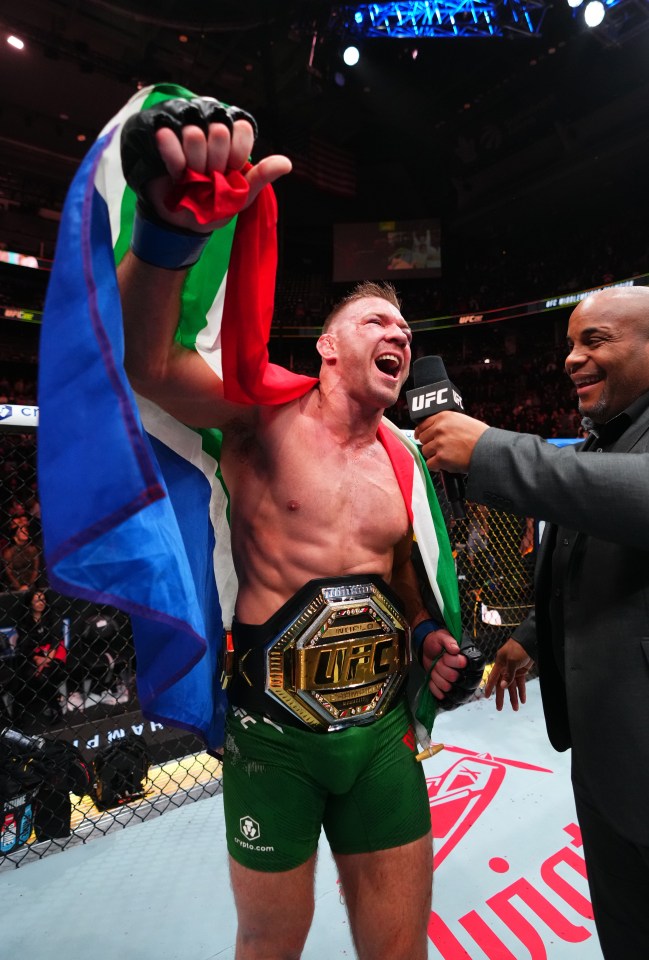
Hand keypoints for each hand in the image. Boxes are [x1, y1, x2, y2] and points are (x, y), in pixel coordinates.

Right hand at [149, 122, 291, 231]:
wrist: (184, 223)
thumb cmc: (215, 208)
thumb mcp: (241, 198)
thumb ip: (261, 177)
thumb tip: (287, 163)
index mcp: (233, 147)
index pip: (242, 129)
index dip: (237, 152)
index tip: (231, 171)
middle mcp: (211, 137)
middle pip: (219, 133)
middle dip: (215, 163)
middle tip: (209, 179)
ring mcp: (187, 137)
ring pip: (194, 135)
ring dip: (194, 163)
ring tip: (191, 178)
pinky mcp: (165, 143)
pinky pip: (169, 141)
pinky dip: (173, 154)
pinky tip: (175, 172)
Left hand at [414, 410, 488, 473]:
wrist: (489, 449)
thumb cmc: (479, 436)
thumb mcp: (462, 420)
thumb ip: (445, 423)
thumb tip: (432, 429)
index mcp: (444, 417)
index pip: (422, 424)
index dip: (421, 432)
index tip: (420, 436)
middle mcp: (440, 428)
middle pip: (423, 439)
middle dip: (430, 445)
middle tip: (441, 449)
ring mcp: (440, 443)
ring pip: (425, 452)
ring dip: (434, 456)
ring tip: (447, 456)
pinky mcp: (441, 458)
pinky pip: (430, 464)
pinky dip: (437, 466)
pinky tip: (445, 464)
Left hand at [421, 628, 466, 700]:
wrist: (426, 650)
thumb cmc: (437, 643)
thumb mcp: (441, 636)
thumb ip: (448, 641)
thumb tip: (455, 649)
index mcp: (468, 658)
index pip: (464, 664)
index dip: (452, 661)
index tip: (445, 655)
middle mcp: (466, 673)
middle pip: (454, 677)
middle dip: (441, 668)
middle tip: (438, 660)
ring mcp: (458, 684)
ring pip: (447, 687)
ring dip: (437, 676)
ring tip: (436, 668)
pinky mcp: (449, 691)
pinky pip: (441, 694)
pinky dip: (434, 686)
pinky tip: (433, 678)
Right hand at [484, 638, 532, 710]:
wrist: (531, 641)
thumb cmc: (519, 648)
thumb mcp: (512, 660)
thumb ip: (508, 674)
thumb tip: (503, 686)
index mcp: (500, 664)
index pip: (493, 678)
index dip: (489, 687)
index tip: (486, 697)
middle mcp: (505, 668)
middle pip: (502, 685)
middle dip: (502, 697)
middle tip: (499, 709)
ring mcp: (513, 670)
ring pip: (512, 686)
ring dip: (514, 697)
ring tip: (516, 708)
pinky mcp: (522, 671)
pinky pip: (520, 683)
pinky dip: (522, 691)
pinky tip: (523, 700)